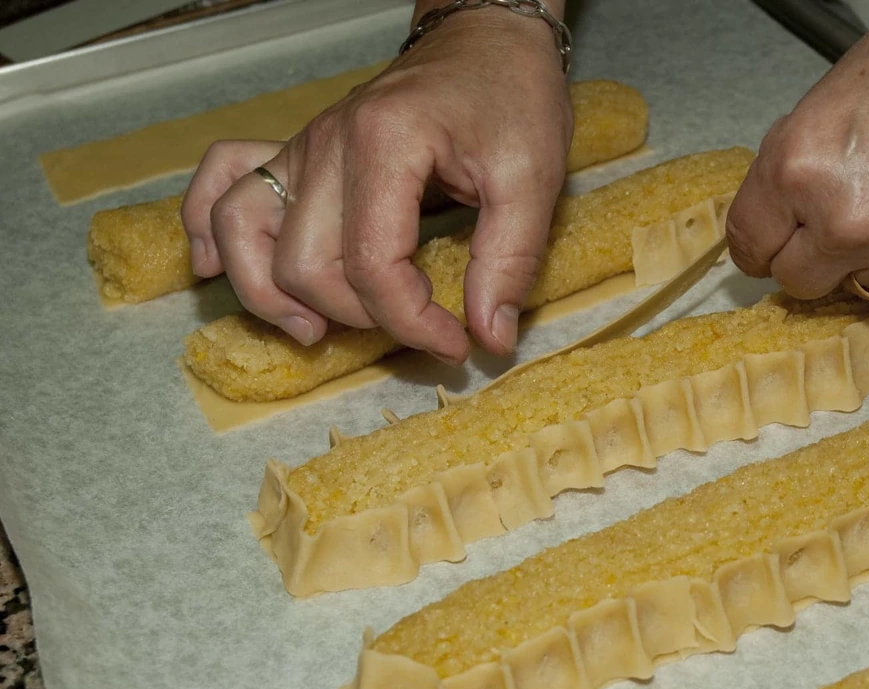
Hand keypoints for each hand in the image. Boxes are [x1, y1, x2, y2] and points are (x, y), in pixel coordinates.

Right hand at [181, 6, 571, 361]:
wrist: (486, 39)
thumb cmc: (511, 97)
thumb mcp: (534, 178)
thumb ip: (512, 260)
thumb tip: (490, 337)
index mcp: (386, 144)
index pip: (372, 265)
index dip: (412, 323)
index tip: (457, 344)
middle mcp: (327, 143)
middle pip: (302, 262)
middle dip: (357, 317)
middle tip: (417, 328)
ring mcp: (303, 146)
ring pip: (241, 230)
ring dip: (267, 293)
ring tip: (315, 330)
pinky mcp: (296, 152)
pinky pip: (223, 183)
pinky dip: (210, 230)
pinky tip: (218, 269)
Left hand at [726, 0, 868, 315]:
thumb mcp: (839, 97)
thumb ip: (801, 167)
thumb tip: (782, 216)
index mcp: (801, 167)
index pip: (750, 244)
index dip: (763, 244)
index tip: (774, 248)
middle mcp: (847, 222)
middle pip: (799, 282)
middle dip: (817, 258)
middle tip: (852, 223)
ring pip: (864, 291)